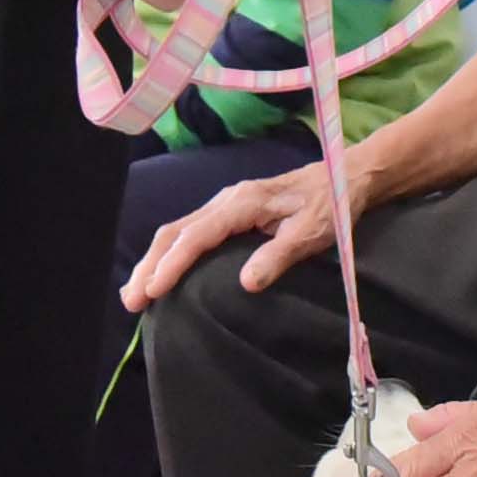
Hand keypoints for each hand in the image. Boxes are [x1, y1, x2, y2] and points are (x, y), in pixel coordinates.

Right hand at [122, 158, 354, 308]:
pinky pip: (190, 231)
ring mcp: (226, 204)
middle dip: (150, 265)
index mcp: (243, 203)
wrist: (346, 176)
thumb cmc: (331, 206)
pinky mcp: (230, 211)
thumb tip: (246, 283)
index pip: (197, 235)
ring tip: (134, 293)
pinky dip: (169, 253)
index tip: (153, 290)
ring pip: (178, 230)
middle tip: (131, 300)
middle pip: (176, 231)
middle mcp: (227, 199)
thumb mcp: (312, 232)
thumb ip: (279, 255)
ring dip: (154, 260)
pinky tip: (162, 272)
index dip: (173, 264)